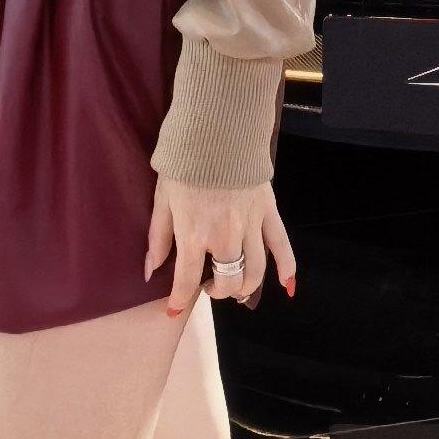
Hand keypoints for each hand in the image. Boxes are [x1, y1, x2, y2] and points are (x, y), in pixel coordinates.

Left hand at [145, 178, 294, 315]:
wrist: (217, 130)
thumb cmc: (184, 163)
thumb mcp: (162, 198)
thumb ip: (159, 238)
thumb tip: (151, 270)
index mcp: (194, 235)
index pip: (187, 280)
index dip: (180, 299)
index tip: (174, 308)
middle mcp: (225, 237)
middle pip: (228, 280)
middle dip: (218, 291)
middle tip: (209, 286)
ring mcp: (250, 225)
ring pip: (255, 270)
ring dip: (246, 286)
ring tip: (237, 288)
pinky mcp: (268, 211)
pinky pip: (281, 244)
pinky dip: (287, 267)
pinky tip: (286, 285)